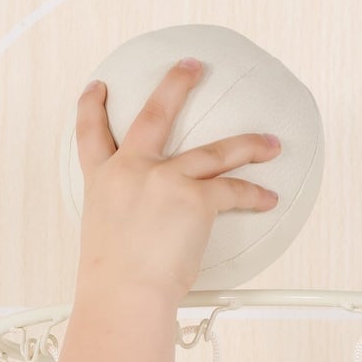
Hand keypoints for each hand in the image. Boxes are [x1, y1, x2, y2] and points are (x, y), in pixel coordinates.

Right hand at [72, 57, 281, 302]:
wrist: (123, 295)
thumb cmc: (114, 282)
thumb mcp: (105, 236)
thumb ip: (123, 216)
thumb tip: (143, 225)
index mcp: (103, 181)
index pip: (90, 135)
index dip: (91, 107)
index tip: (97, 89)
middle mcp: (131, 171)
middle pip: (154, 114)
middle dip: (176, 84)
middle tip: (192, 66)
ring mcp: (164, 180)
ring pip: (215, 151)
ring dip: (248, 144)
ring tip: (270, 142)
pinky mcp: (194, 199)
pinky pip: (233, 190)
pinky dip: (255, 195)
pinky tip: (269, 198)